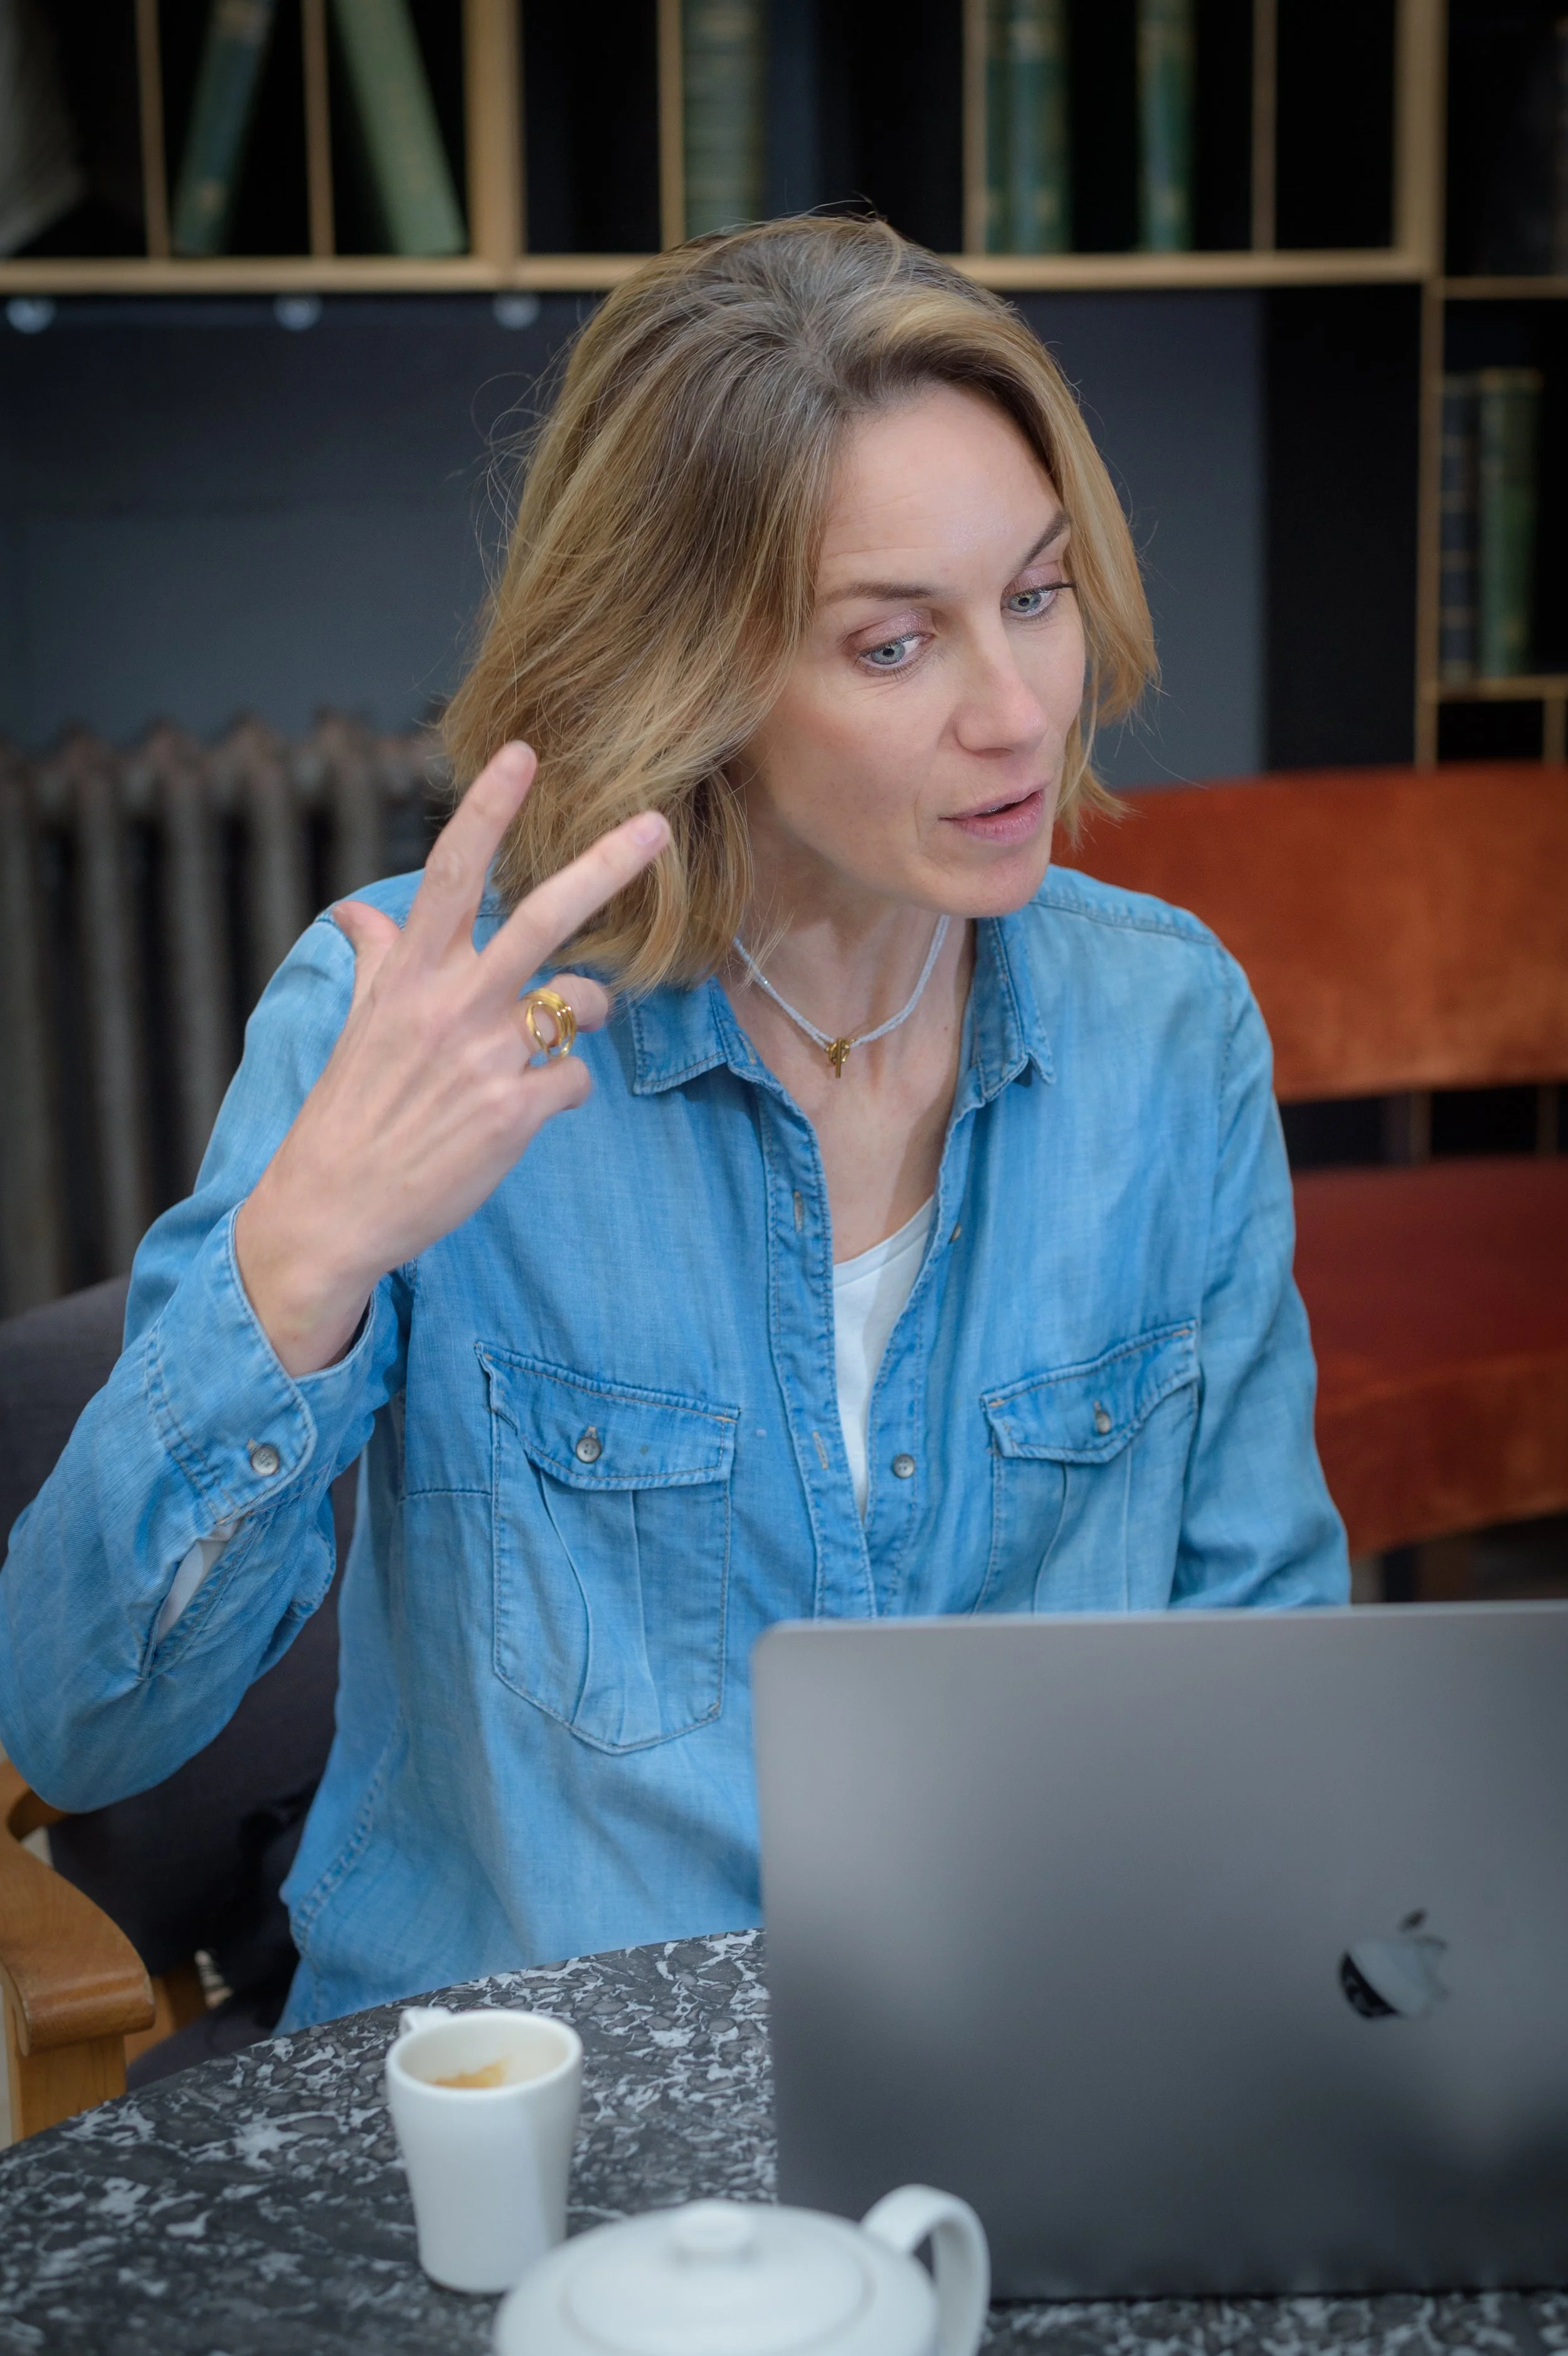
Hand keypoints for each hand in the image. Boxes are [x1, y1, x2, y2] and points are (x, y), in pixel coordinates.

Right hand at [234, 743, 668, 1375]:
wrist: (333, 1207)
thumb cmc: (349, 1111)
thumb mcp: (357, 1024)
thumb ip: (375, 958)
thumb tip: (356, 910)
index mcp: (410, 975)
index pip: (450, 872)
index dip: (486, 809)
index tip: (522, 753)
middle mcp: (450, 1005)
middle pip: (541, 917)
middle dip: (605, 865)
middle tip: (656, 823)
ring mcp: (485, 1059)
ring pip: (579, 1003)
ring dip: (582, 1012)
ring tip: (546, 1038)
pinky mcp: (513, 1114)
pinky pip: (574, 1080)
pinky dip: (561, 1089)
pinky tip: (524, 1109)